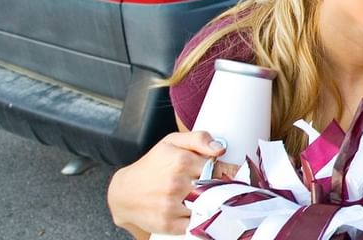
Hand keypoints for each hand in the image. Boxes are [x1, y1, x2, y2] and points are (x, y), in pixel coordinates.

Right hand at [107, 131, 227, 236]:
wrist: (123, 193)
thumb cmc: (152, 165)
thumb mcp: (172, 142)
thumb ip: (199, 138)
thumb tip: (220, 149)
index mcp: (182, 161)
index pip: (221, 168)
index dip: (233, 173)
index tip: (239, 175)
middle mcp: (177, 184)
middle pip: (218, 189)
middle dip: (226, 189)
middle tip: (230, 188)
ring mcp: (172, 206)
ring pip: (209, 208)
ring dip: (215, 205)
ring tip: (215, 199)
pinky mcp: (168, 224)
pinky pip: (196, 224)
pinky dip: (201, 220)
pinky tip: (201, 213)